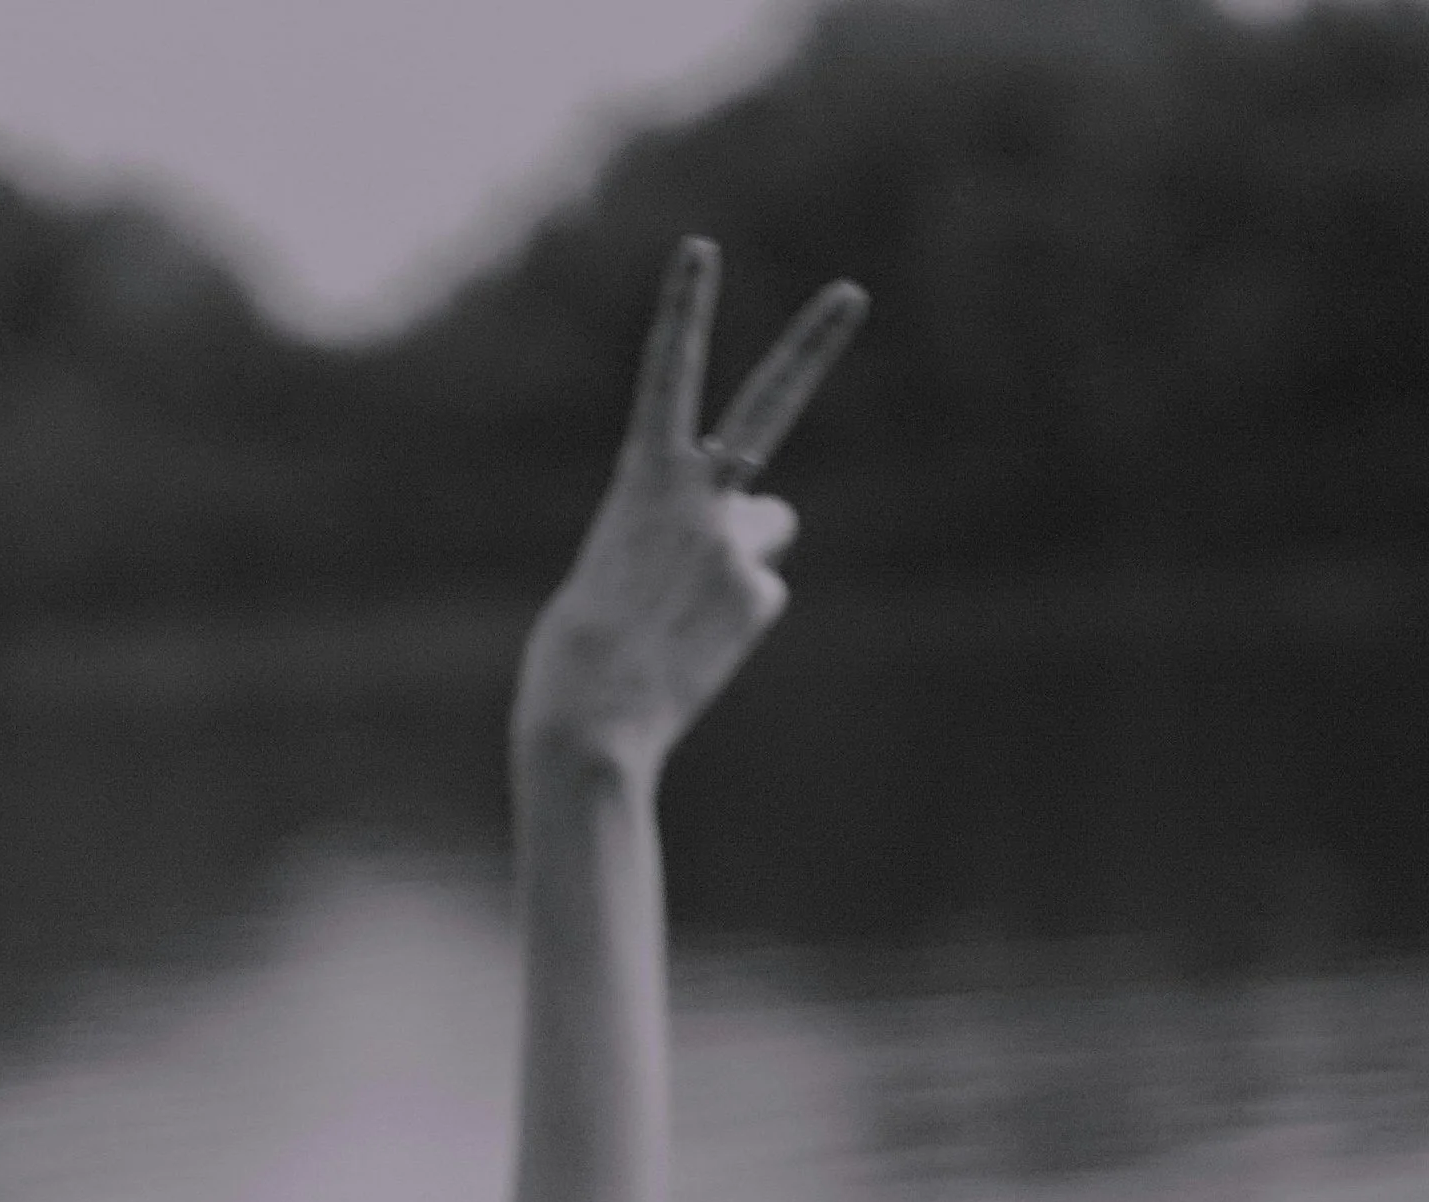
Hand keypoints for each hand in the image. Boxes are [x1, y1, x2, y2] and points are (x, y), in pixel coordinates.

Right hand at [514, 238, 865, 778]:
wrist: (590, 725)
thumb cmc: (576, 656)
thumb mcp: (611, 568)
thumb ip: (677, 529)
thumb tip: (758, 540)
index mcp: (639, 480)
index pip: (667, 375)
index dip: (685, 309)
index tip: (701, 248)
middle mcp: (696, 495)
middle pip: (767, 404)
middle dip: (813, 345)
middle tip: (852, 294)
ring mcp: (733, 543)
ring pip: (766, 530)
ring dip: (744, 552)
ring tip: (689, 608)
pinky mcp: (758, 596)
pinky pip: (759, 594)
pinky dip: (732, 618)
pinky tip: (697, 649)